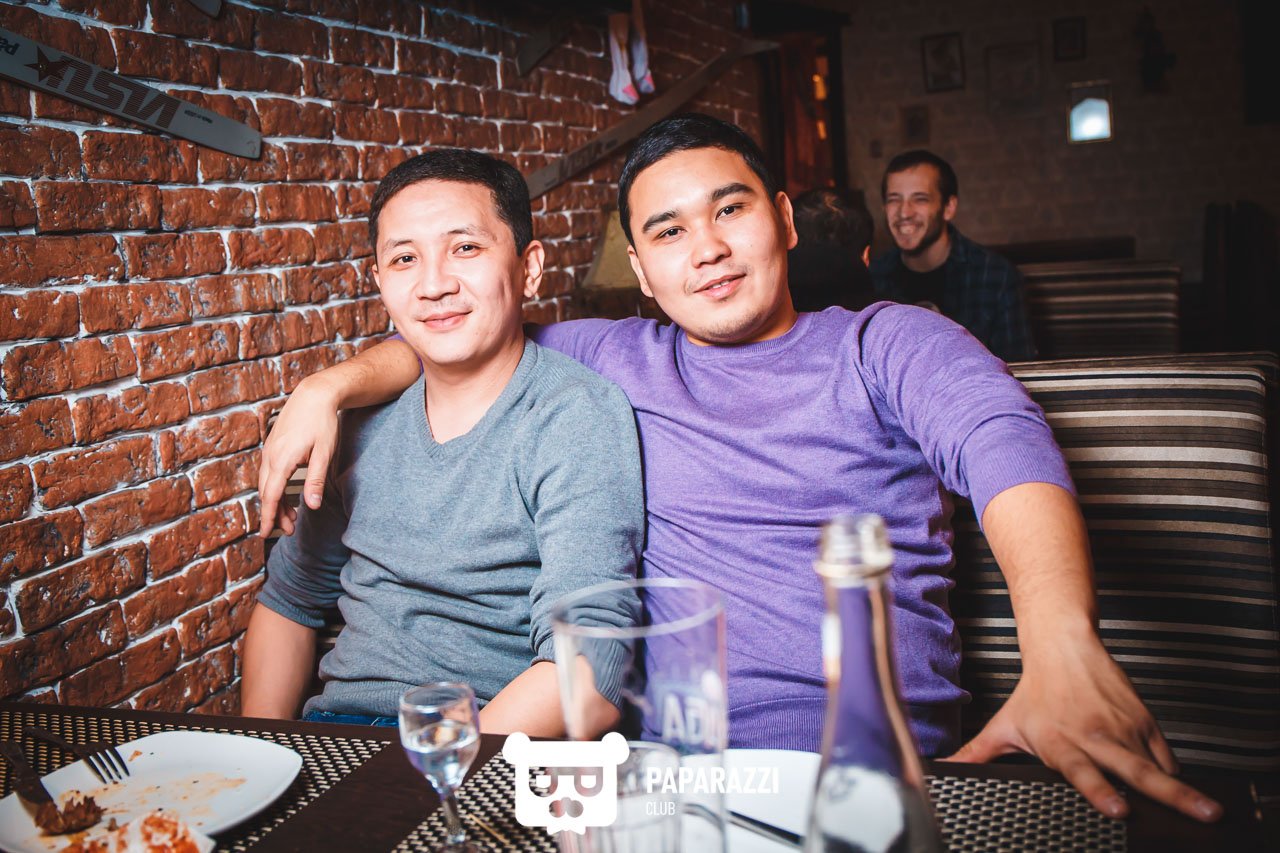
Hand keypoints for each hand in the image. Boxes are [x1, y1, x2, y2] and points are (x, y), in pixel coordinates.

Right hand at [257, 376, 340, 536]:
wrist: (314, 394)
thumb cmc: (322, 422)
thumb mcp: (324, 453)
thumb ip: (316, 480)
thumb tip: (311, 507)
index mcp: (282, 460)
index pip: (271, 496)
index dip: (269, 517)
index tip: (266, 534)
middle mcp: (270, 456)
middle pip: (267, 492)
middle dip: (275, 513)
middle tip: (287, 530)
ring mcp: (269, 450)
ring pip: (266, 483)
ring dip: (276, 501)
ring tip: (290, 516)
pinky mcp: (273, 445)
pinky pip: (269, 472)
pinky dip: (275, 487)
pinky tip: (285, 493)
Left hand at [947, 635, 1222, 822]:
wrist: (1064, 646)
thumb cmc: (1035, 692)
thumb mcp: (1004, 725)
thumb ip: (978, 754)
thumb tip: (944, 769)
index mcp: (1062, 742)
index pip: (1084, 771)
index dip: (1101, 790)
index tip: (1118, 808)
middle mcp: (1097, 737)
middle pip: (1136, 771)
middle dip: (1166, 795)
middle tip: (1195, 812)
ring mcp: (1125, 729)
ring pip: (1159, 765)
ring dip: (1183, 789)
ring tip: (1208, 810)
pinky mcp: (1145, 722)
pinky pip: (1166, 755)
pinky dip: (1175, 773)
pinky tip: (1187, 791)